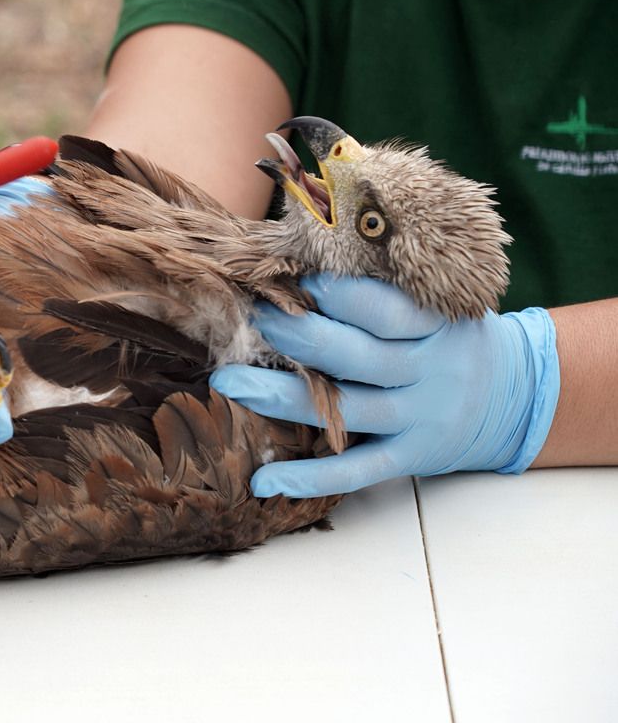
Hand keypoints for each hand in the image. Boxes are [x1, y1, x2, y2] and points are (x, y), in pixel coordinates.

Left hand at [211, 274, 559, 497]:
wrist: (516, 397)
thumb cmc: (449, 338)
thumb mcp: (436, 305)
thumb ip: (383, 291)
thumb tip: (299, 263)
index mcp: (436, 326)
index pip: (385, 310)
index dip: (336, 296)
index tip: (292, 281)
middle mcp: (430, 373)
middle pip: (356, 357)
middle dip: (297, 336)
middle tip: (250, 320)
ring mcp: (420, 420)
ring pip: (346, 411)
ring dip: (281, 398)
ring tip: (229, 382)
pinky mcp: (410, 459)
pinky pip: (355, 471)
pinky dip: (308, 479)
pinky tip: (262, 481)